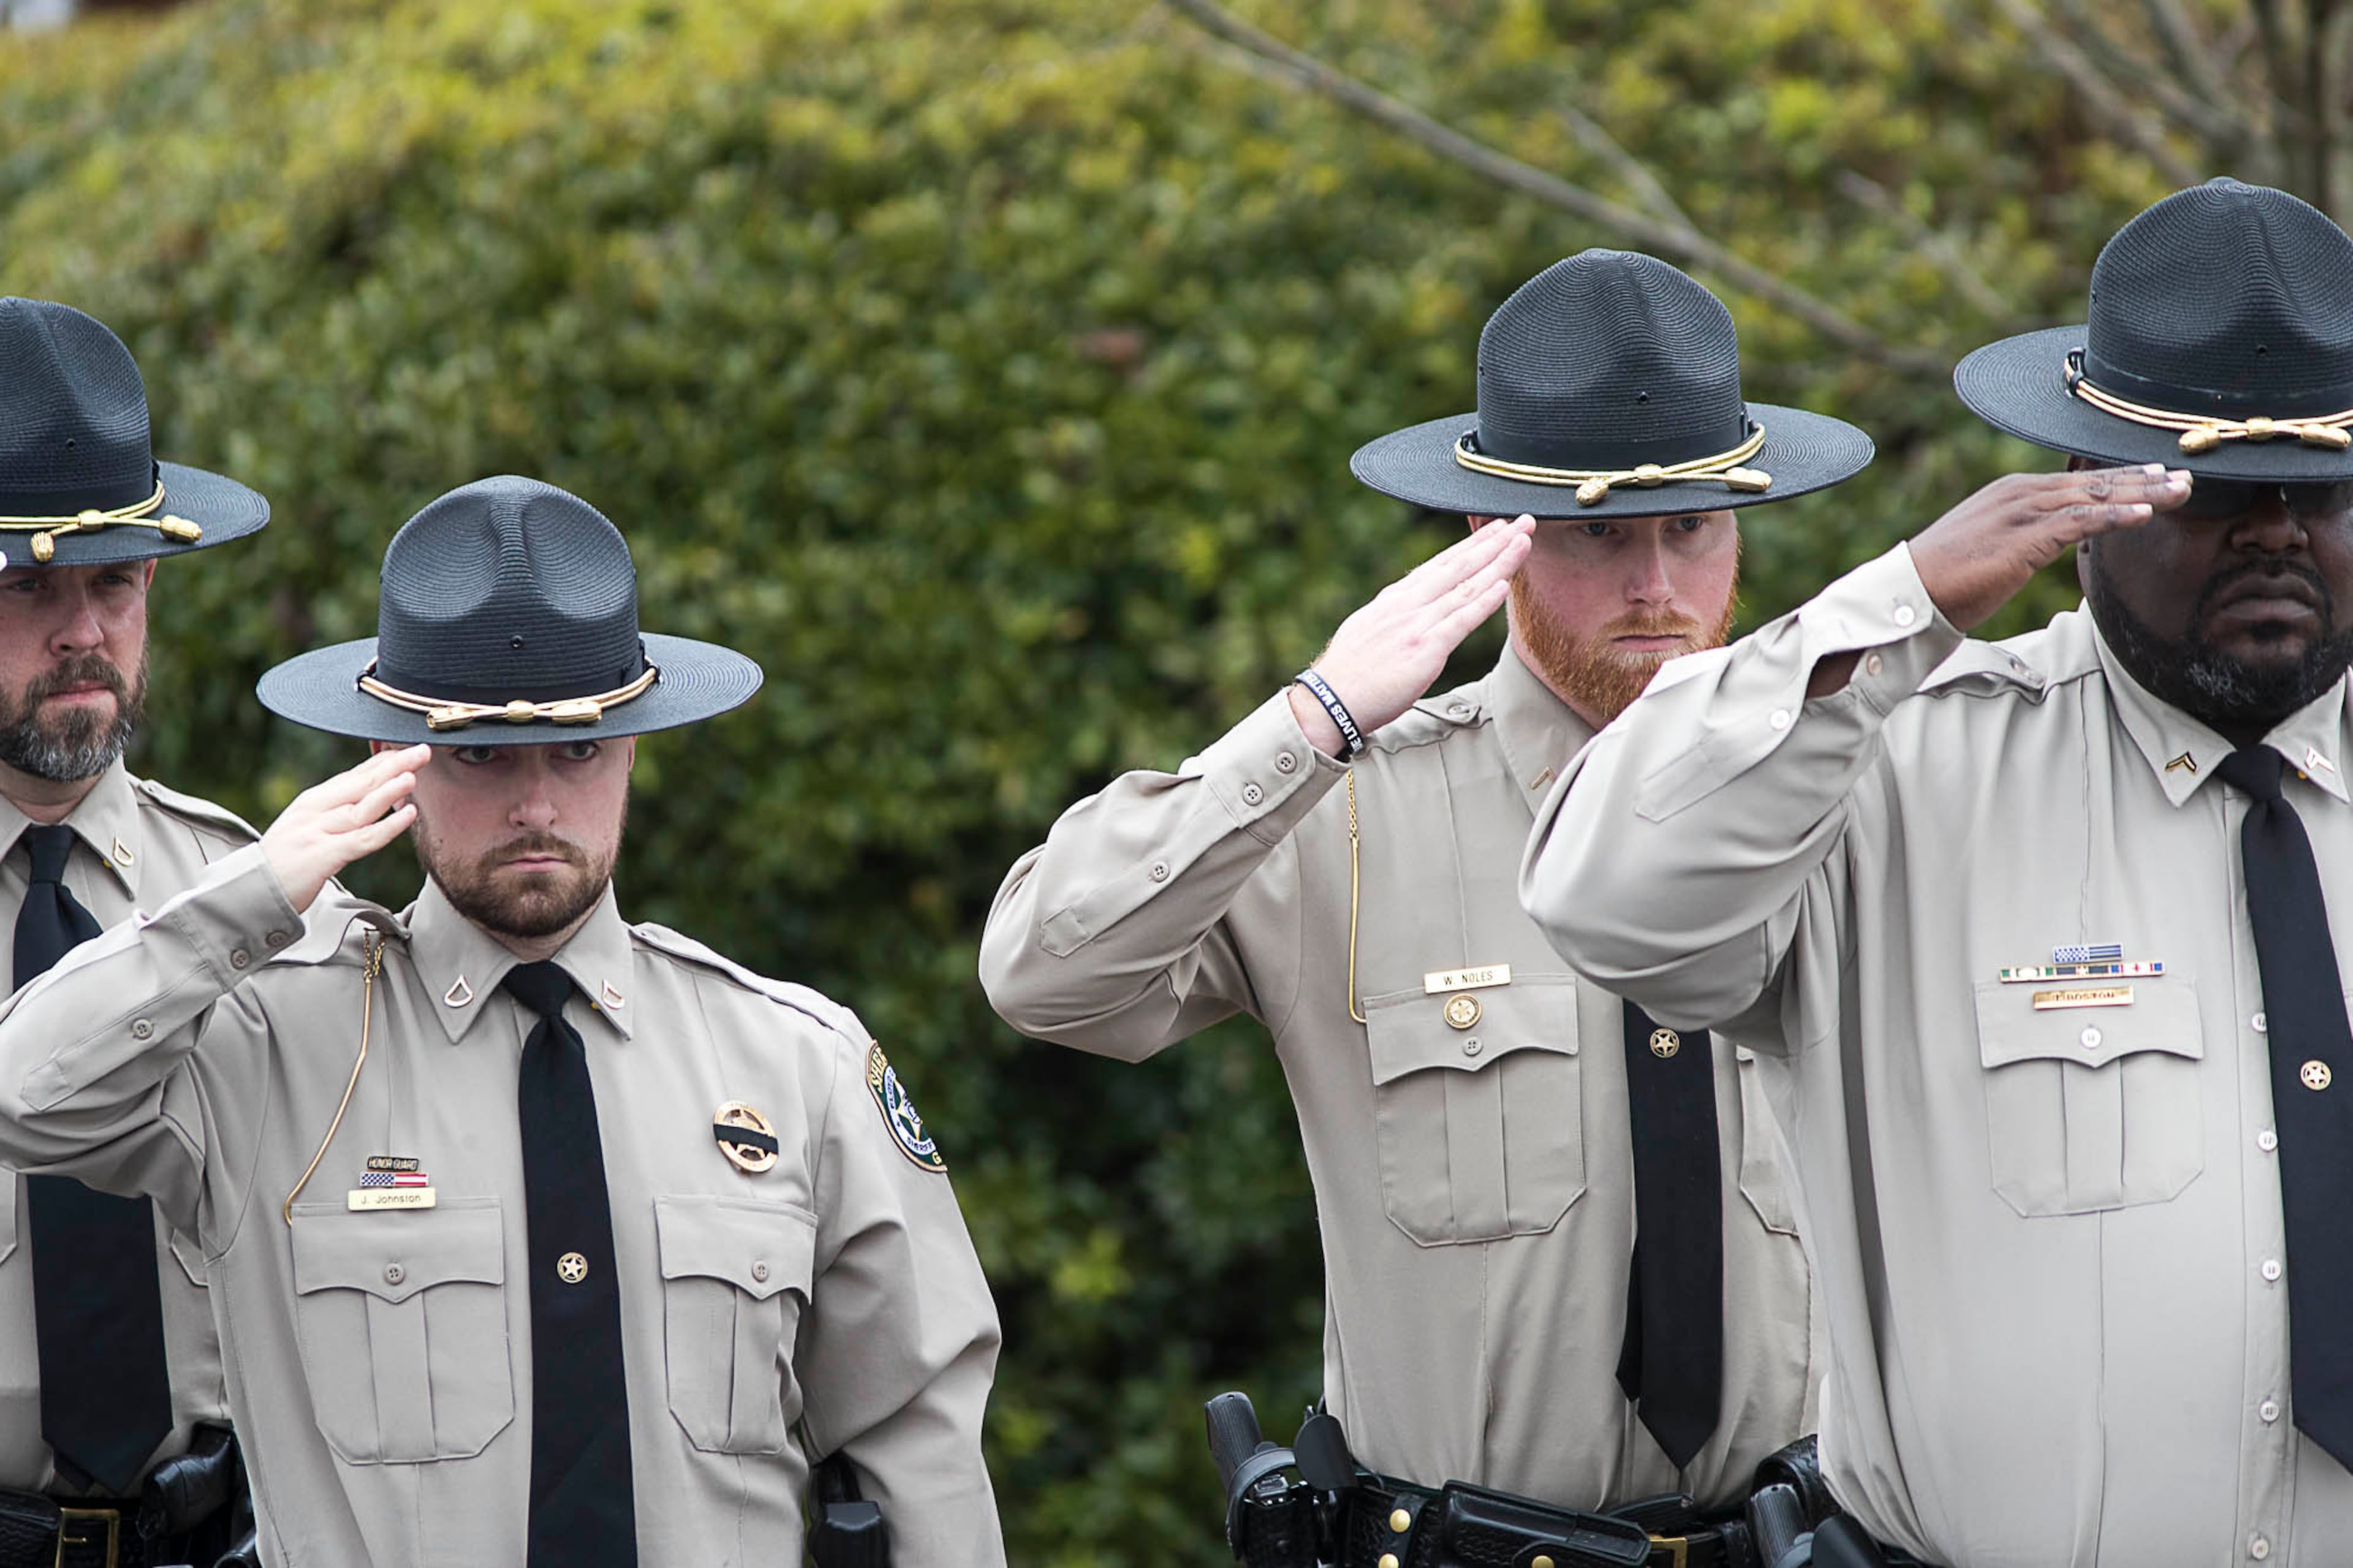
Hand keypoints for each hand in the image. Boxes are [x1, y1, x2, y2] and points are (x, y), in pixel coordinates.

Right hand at [259, 745, 428, 912]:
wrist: (250, 892)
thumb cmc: (283, 862)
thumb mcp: (306, 828)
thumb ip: (334, 812)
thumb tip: (369, 796)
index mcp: (312, 802)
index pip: (353, 775)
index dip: (382, 761)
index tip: (407, 748)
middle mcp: (315, 812)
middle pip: (361, 783)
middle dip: (393, 765)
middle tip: (422, 750)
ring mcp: (317, 833)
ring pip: (362, 807)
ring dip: (389, 789)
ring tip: (413, 775)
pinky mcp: (323, 856)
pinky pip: (363, 839)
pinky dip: (388, 826)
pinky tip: (408, 814)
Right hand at [1286, 514, 1534, 754]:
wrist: (1329, 700)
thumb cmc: (1347, 674)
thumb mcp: (1368, 629)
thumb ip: (1394, 616)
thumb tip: (1408, 610)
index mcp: (1395, 599)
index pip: (1440, 564)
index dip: (1471, 544)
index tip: (1496, 529)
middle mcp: (1408, 604)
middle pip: (1459, 565)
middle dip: (1493, 541)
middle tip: (1523, 521)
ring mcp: (1417, 624)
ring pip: (1466, 586)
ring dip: (1498, 562)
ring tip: (1523, 542)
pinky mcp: (1425, 649)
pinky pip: (1461, 620)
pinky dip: (1484, 601)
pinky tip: (1505, 584)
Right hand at [1908, 464, 2188, 631]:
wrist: (1907, 593)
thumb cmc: (1942, 580)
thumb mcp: (1988, 549)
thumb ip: (2021, 539)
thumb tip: (2041, 547)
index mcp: (2011, 493)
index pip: (2077, 482)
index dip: (2121, 478)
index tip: (2156, 477)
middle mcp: (2020, 493)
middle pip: (2094, 482)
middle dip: (2143, 480)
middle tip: (2186, 479)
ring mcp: (2021, 512)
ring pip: (2094, 496)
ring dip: (2142, 494)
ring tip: (2179, 493)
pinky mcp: (2022, 538)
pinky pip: (2078, 522)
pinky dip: (2114, 516)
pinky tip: (2144, 515)